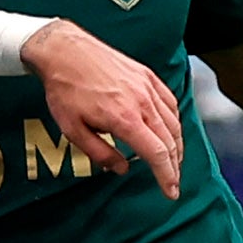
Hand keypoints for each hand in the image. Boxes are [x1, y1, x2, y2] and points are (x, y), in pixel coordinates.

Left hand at [22, 23, 184, 199]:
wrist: (65, 51)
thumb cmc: (65, 91)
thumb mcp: (72, 130)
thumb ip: (100, 153)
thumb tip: (122, 169)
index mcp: (124, 119)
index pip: (156, 153)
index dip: (167, 176)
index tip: (171, 192)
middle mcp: (142, 102)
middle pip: (170, 141)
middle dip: (174, 165)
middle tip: (172, 182)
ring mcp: (147, 86)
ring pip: (173, 122)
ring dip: (177, 145)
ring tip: (173, 161)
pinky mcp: (147, 75)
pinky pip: (170, 102)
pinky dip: (174, 121)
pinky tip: (170, 130)